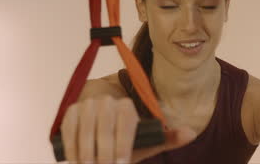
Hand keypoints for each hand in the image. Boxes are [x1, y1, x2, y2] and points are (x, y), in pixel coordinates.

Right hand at [61, 96, 196, 163]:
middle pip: (104, 127)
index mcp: (126, 106)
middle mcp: (106, 101)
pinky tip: (75, 162)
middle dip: (103, 153)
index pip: (125, 123)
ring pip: (85, 128)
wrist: (101, 125)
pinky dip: (71, 146)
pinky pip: (68, 129)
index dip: (123, 145)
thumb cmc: (125, 138)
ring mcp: (86, 105)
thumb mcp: (145, 141)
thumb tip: (191, 133)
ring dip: (85, 152)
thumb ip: (167, 139)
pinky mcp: (70, 112)